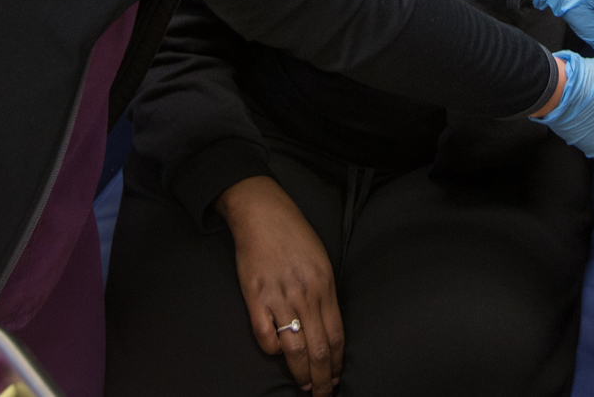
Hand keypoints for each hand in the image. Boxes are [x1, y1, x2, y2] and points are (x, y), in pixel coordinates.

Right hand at [215, 176, 344, 394]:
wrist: (262, 214)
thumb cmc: (294, 235)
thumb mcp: (321, 261)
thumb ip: (325, 294)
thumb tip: (328, 329)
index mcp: (324, 285)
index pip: (336, 335)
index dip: (338, 362)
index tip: (338, 376)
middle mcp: (305, 294)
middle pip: (318, 348)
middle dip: (323, 377)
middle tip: (323, 393)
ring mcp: (279, 297)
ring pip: (293, 348)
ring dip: (300, 372)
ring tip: (304, 384)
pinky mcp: (255, 297)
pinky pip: (265, 335)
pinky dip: (272, 349)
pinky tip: (277, 352)